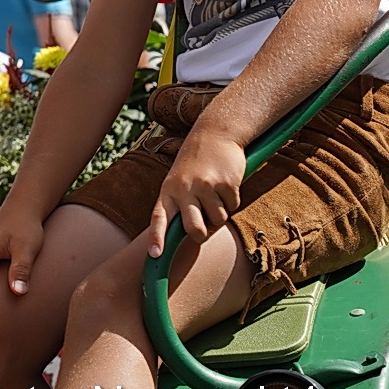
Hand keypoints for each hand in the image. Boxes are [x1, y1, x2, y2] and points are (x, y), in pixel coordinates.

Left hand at [147, 129, 245, 255]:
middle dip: (202, 235)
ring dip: (220, 214)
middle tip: (205, 229)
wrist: (214, 134)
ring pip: (218, 220)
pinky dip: (232, 200)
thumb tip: (193, 236)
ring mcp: (205, 186)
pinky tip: (225, 184)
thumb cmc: (194, 164)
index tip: (155, 255)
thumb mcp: (178, 182)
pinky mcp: (225, 183)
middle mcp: (183, 189)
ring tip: (214, 195)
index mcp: (168, 190)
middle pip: (194, 229)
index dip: (157, 237)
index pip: (158, 217)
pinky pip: (232, 206)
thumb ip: (181, 207)